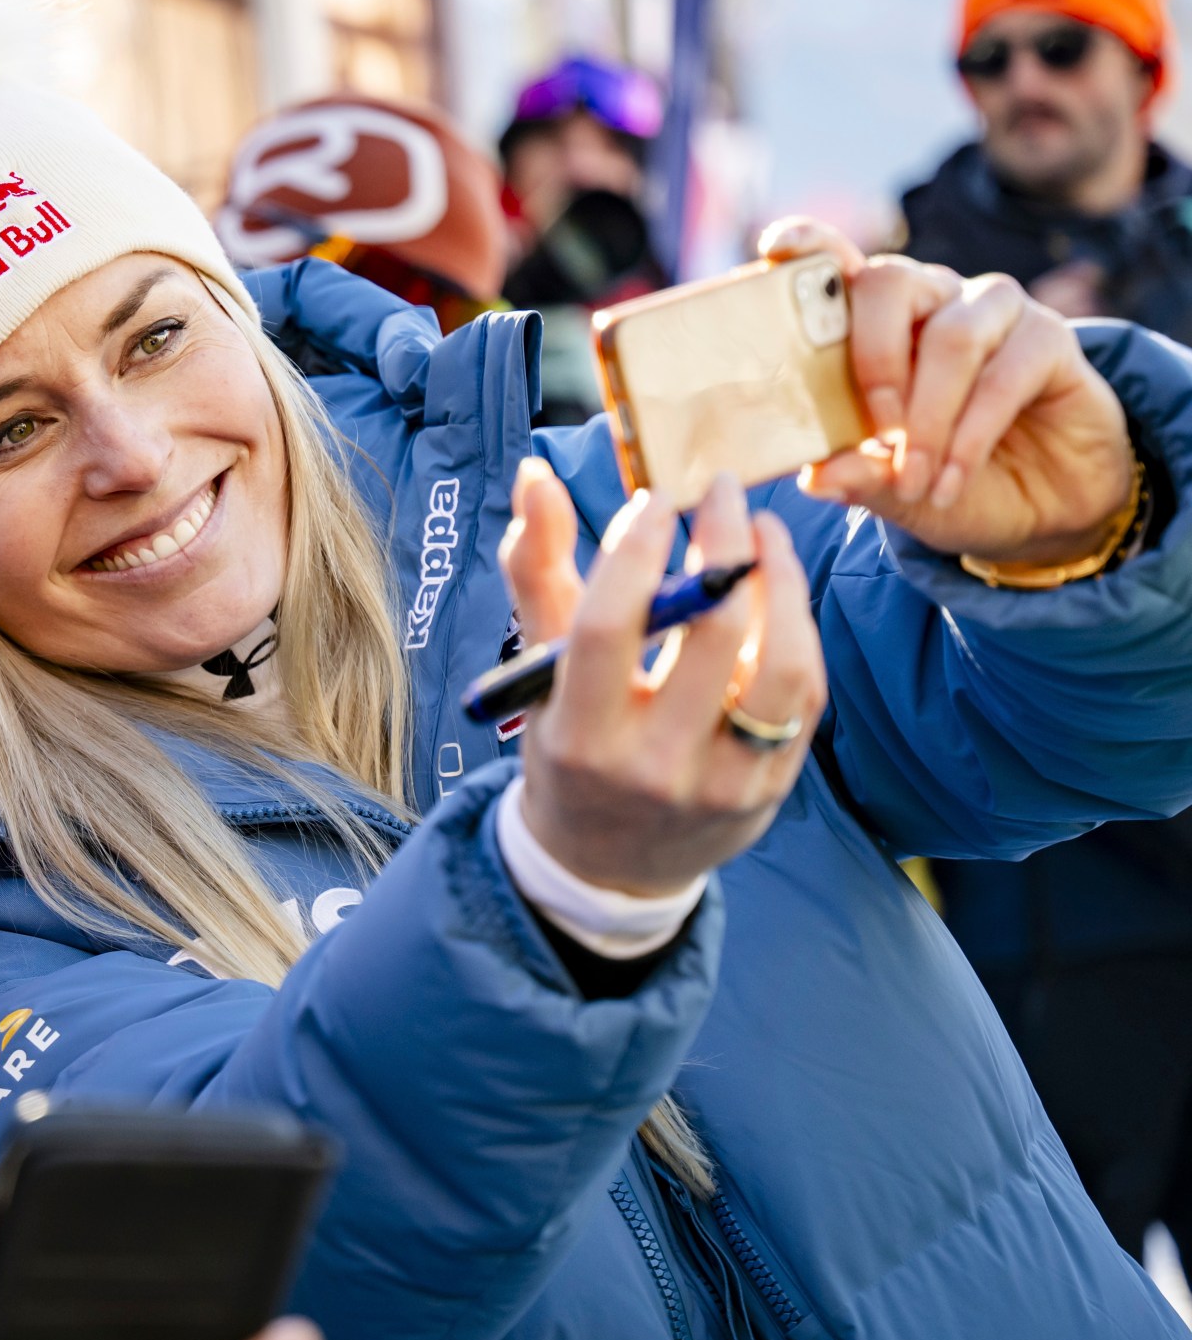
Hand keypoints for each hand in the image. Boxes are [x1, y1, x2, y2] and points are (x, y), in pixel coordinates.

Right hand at [501, 464, 824, 896]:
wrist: (609, 864)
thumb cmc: (567, 747)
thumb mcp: (538, 673)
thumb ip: (535, 571)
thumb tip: (536, 475)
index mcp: (580, 735)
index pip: (610, 628)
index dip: (636, 550)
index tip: (652, 500)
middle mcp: (652, 765)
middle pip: (710, 633)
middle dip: (721, 541)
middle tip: (718, 492)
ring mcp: (721, 782)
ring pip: (781, 665)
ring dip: (780, 583)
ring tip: (763, 533)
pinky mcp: (771, 788)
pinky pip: (804, 695)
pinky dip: (797, 630)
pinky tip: (777, 592)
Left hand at [759, 218, 1134, 566]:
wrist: (1039, 508)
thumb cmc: (945, 479)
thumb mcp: (889, 487)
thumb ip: (856, 475)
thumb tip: (817, 477)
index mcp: (875, 320)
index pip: (838, 262)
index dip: (810, 246)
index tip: (776, 249)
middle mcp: (932, 298)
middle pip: (890, 282)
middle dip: (873, 360)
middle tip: (877, 434)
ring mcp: (993, 310)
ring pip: (951, 338)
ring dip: (927, 420)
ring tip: (913, 481)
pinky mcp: (1049, 338)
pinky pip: (1003, 377)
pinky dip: (969, 439)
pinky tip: (949, 482)